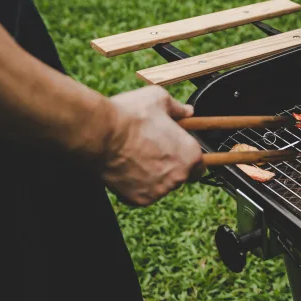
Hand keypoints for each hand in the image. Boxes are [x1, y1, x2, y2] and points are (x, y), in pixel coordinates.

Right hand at [100, 87, 204, 205]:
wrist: (101, 133)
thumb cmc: (132, 115)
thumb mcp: (160, 100)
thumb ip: (178, 108)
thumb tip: (187, 111)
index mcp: (190, 154)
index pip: (199, 166)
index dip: (188, 160)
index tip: (175, 153)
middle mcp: (179, 176)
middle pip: (178, 177)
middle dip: (167, 167)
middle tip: (149, 152)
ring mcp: (159, 191)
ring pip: (159, 187)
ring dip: (150, 177)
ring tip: (134, 158)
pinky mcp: (140, 200)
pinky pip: (140, 195)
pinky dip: (133, 186)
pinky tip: (125, 169)